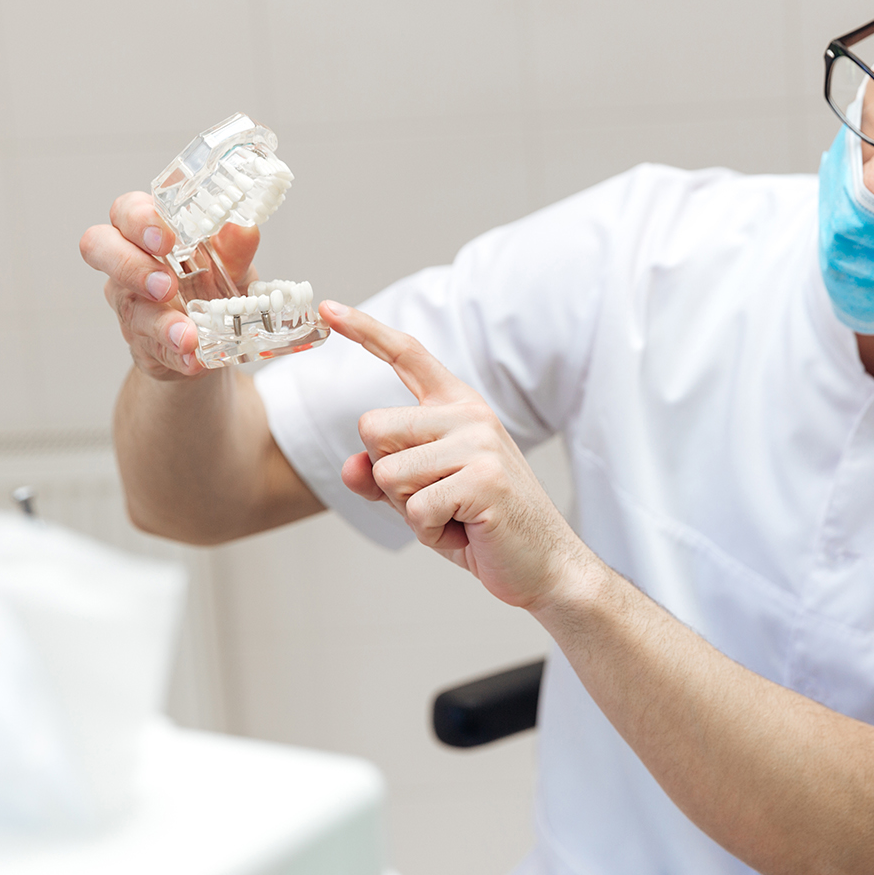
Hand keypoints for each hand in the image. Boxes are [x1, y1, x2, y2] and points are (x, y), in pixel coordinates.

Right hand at [79, 191, 259, 379]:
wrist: (217, 336)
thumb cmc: (213, 282)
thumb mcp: (231, 262)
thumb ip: (235, 247)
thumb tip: (245, 228)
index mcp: (147, 231)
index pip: (125, 211)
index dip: (138, 221)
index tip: (166, 239)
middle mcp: (127, 263)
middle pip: (99, 249)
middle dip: (130, 265)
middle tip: (165, 285)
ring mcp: (130, 304)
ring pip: (128, 308)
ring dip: (159, 323)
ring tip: (188, 335)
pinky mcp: (142, 343)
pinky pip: (151, 349)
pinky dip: (175, 355)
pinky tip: (193, 359)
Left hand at [321, 301, 592, 611]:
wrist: (545, 565)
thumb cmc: (483, 527)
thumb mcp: (423, 497)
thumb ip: (383, 477)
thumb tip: (350, 467)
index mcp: (457, 408)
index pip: (407, 355)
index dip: (365, 330)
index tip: (328, 309)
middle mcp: (469, 415)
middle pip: (372, 428)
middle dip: (387, 476)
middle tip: (435, 499)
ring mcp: (480, 443)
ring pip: (387, 473)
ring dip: (409, 510)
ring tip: (454, 517)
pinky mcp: (484, 479)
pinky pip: (415, 509)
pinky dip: (430, 533)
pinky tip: (465, 530)